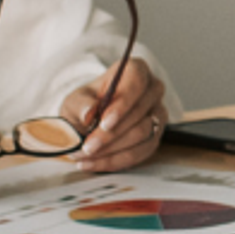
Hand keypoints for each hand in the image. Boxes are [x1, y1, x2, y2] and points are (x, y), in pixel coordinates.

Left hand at [63, 57, 166, 171]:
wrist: (90, 120)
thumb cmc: (87, 104)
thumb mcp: (76, 100)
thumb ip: (81, 104)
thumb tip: (89, 112)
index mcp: (136, 70)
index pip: (136, 83)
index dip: (122, 104)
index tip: (104, 123)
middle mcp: (152, 90)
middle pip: (139, 113)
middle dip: (111, 135)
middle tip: (87, 147)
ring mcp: (158, 114)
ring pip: (143, 135)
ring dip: (112, 150)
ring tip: (87, 155)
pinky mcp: (156, 136)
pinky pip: (141, 152)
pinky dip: (116, 161)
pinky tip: (95, 163)